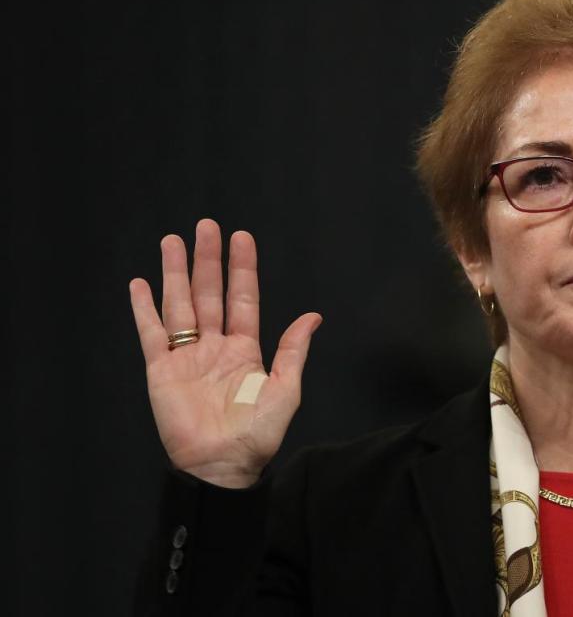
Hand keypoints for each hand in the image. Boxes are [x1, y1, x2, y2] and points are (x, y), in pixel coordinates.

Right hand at [129, 219, 321, 487]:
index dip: (242, 268)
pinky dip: (144, 309)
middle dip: (208, 260)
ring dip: (175, 273)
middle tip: (206, 226)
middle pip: (209, 293)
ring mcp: (186, 357)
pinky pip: (151, 333)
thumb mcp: (285, 388)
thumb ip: (292, 350)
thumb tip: (313, 316)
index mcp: (245, 350)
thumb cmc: (257, 433)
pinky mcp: (161, 370)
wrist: (222, 464)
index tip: (242, 237)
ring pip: (180, 305)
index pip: (243, 299)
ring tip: (173, 241)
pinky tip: (141, 284)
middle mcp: (214, 347)